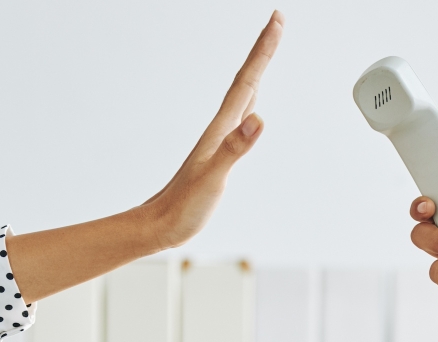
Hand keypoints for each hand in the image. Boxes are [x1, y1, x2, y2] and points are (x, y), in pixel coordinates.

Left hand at [142, 11, 284, 248]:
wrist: (160, 225)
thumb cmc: (184, 207)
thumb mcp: (213, 178)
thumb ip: (235, 148)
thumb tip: (259, 119)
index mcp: (222, 129)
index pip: (248, 81)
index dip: (264, 50)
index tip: (277, 21)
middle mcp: (222, 128)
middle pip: (248, 79)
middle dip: (264, 50)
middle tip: (277, 23)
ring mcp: (222, 140)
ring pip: (245, 95)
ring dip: (258, 71)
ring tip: (267, 52)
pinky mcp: (221, 154)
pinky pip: (241, 118)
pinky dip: (251, 102)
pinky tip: (252, 107)